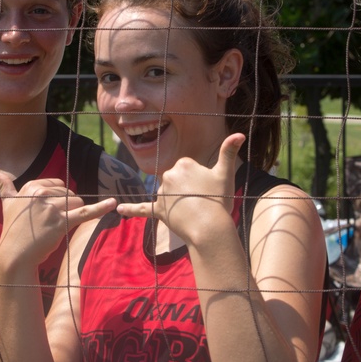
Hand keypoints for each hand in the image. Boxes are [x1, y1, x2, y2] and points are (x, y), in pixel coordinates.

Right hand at [0, 172, 116, 278]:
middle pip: (69, 193)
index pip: (58, 184)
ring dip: (72, 214)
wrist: (15, 257)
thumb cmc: (13, 231)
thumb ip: (3, 185)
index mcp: (30, 187)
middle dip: (66, 207)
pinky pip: (85, 212)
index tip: (45, 212)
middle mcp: (40, 194)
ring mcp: (51, 208)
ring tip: (55, 228)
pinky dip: (100, 208)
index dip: (57, 198)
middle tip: (48, 223)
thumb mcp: (7, 204)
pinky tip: (113, 203)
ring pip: (77, 203)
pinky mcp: (61, 223)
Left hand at [116, 133, 243, 246]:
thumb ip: (229, 152)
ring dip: (178, 202)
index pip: (189, 168)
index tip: (207, 189)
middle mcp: (169, 174)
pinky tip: (119, 209)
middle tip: (202, 201)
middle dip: (188, 190)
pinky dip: (131, 209)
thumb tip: (241, 134)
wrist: (209, 227)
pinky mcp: (158, 211)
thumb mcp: (225, 173)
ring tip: (194, 211)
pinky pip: (142, 209)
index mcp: (183, 163)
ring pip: (169, 195)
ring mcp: (162, 194)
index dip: (200, 180)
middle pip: (179, 181)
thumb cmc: (219, 200)